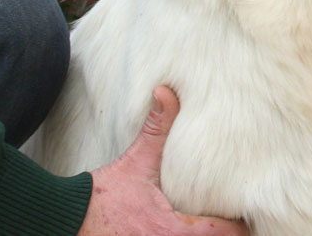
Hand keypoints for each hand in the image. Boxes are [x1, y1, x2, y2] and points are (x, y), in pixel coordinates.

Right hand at [78, 86, 249, 235]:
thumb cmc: (102, 196)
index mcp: (171, 230)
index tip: (245, 215)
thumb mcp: (135, 161)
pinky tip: (193, 231)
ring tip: (220, 226)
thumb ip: (157, 128)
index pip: (221, 234)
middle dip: (226, 235)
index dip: (238, 226)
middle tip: (237, 220)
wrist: (65, 221)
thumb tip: (166, 91)